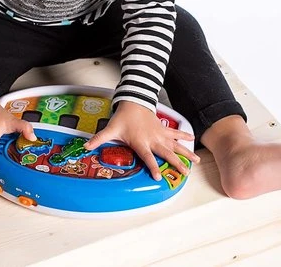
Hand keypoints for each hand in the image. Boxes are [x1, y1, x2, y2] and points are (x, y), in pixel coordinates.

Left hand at [84, 101, 199, 180]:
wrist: (133, 102)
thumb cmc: (123, 118)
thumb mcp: (110, 129)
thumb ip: (98, 139)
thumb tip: (85, 146)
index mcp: (140, 142)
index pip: (147, 157)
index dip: (153, 166)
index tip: (158, 177)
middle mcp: (153, 139)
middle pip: (166, 153)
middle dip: (176, 163)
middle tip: (184, 173)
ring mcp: (160, 134)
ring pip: (175, 145)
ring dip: (186, 153)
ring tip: (195, 161)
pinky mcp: (164, 130)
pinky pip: (176, 134)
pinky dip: (185, 137)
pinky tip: (193, 141)